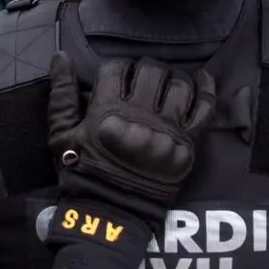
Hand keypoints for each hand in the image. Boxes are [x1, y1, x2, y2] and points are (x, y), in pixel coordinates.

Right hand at [45, 53, 210, 234]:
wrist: (112, 212)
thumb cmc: (82, 172)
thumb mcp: (60, 134)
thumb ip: (61, 94)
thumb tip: (61, 56)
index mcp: (107, 111)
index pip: (117, 68)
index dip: (118, 67)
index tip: (118, 76)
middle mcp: (141, 115)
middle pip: (152, 70)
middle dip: (146, 69)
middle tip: (143, 79)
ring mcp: (168, 129)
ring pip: (181, 84)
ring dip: (173, 78)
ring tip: (167, 84)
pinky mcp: (189, 143)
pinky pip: (207, 107)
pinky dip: (207, 89)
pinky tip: (201, 79)